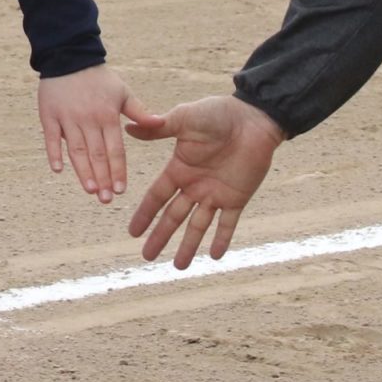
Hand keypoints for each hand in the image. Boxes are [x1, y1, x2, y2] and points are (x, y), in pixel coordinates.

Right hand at [36, 65, 157, 203]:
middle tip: (107, 199)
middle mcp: (88, 119)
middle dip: (102, 178)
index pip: (115, 149)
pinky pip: (51, 137)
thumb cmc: (99, 78)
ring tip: (90, 190)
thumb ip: (139, 111)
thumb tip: (160, 123)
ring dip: (83, 171)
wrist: (69, 56)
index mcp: (108, 115)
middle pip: (96, 154)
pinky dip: (53, 153)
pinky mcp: (49, 114)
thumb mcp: (122, 91)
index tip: (122, 190)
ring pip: (76, 150)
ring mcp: (67, 118)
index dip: (118, 170)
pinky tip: (58, 170)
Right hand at [126, 94, 282, 267]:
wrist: (253, 118)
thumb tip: (128, 128)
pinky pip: (228, 223)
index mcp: (180, 169)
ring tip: (178, 267)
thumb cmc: (218, 114)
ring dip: (188, 245)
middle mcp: (195, 185)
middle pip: (174, 216)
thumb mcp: (186, 119)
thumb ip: (160, 128)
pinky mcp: (237, 197)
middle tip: (147, 257)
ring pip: (198, 226)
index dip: (144, 214)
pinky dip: (221, 239)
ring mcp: (216, 193)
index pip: (157, 197)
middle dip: (160, 236)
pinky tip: (214, 256)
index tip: (132, 232)